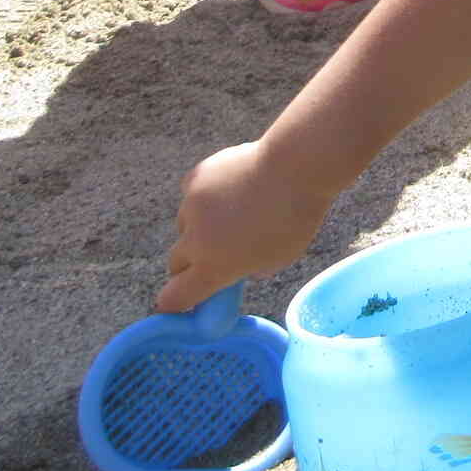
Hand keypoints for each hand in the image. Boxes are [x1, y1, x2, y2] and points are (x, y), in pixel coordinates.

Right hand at [157, 141, 334, 313]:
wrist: (294, 167)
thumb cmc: (295, 217)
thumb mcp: (280, 258)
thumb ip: (255, 269)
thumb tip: (244, 269)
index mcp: (213, 268)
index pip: (174, 298)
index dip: (175, 302)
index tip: (178, 302)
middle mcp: (194, 242)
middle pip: (176, 263)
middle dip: (190, 264)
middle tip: (214, 254)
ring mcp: (191, 207)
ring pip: (185, 225)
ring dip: (200, 226)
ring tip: (235, 210)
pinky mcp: (194, 178)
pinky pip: (192, 194)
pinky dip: (206, 195)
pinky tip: (232, 185)